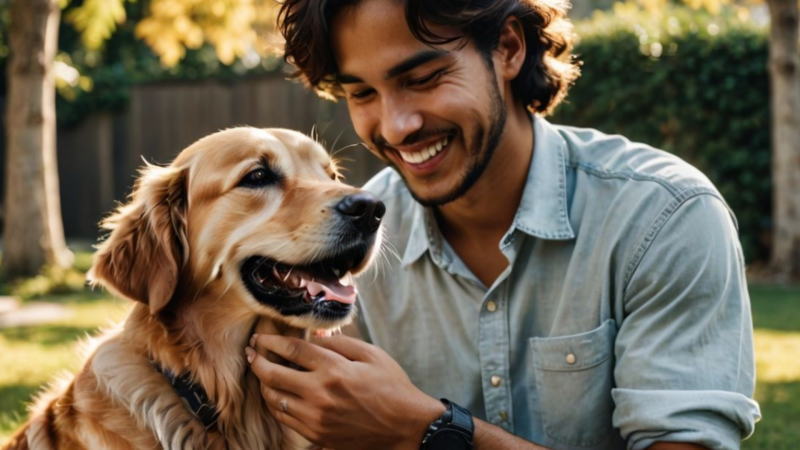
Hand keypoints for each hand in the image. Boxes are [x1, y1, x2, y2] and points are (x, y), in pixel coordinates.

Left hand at [246, 334, 444, 449]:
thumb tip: (315, 333)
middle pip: (273, 374)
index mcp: (334, 369)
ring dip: (263, 383)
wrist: (405, 427)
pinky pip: (284, 418)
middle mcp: (320, 394)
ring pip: (274, 399)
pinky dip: (275, 404)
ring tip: (262, 372)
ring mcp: (316, 417)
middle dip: (257, 360)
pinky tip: (277, 394)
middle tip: (252, 352)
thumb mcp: (371, 354)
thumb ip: (339, 342)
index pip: (292, 349)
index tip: (261, 337)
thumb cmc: (391, 386)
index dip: (272, 341)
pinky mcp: (316, 434)